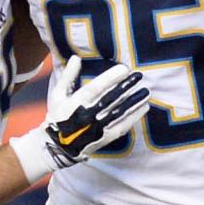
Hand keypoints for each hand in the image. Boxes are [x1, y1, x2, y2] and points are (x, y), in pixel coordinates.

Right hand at [9, 55, 149, 181]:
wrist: (56, 146)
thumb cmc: (57, 116)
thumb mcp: (57, 94)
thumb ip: (68, 76)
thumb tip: (76, 57)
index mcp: (76, 103)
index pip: (96, 88)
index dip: (111, 78)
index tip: (124, 69)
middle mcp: (88, 115)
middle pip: (111, 99)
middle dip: (126, 86)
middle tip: (139, 76)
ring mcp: (97, 128)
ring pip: (120, 112)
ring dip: (134, 101)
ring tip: (146, 91)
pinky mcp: (104, 138)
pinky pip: (122, 126)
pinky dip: (134, 117)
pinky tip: (144, 108)